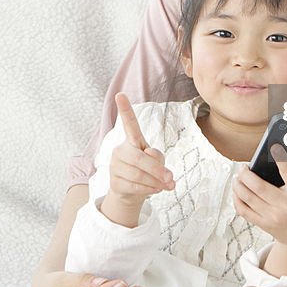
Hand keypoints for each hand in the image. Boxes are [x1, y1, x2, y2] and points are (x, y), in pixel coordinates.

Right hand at [103, 93, 174, 222]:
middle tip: (171, 178)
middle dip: (157, 170)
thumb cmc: (147, 170)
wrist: (131, 192)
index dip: (124, 110)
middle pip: (140, 158)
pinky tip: (156, 189)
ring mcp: (115, 166)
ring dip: (156, 182)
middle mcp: (120, 150)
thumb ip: (157, 157)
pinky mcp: (114, 182)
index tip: (120, 94)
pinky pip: (135, 186)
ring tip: (167, 185)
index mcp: (132, 140)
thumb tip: (153, 164)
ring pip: (138, 174)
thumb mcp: (157, 160)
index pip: (129, 124)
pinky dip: (149, 189)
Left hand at [232, 145, 286, 247]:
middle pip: (259, 186)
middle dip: (246, 173)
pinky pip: (243, 210)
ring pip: (248, 197)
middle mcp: (286, 206)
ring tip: (237, 176)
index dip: (281, 159)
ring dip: (238, 184)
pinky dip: (236, 198)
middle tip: (242, 166)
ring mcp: (273, 217)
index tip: (274, 147)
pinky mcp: (263, 224)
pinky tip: (237, 190)